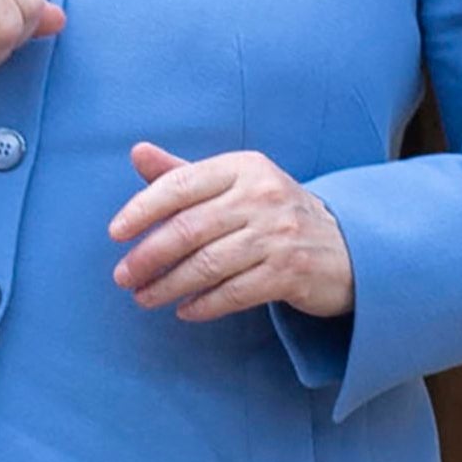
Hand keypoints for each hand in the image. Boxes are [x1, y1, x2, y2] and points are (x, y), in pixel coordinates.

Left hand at [107, 141, 355, 320]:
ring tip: (144, 297)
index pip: (180, 184)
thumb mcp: (233, 183)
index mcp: (243, 167)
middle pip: (189, 228)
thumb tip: (136, 152)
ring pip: (208, 264)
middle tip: (123, 276)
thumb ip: (183, 173)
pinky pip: (235, 292)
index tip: (116, 233)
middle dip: (148, 256)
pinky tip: (184, 310)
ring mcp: (280, 235)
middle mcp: (263, 196)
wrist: (345, 246)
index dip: (142, 209)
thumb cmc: (271, 211)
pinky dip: (204, 304)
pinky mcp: (291, 272)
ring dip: (169, 285)